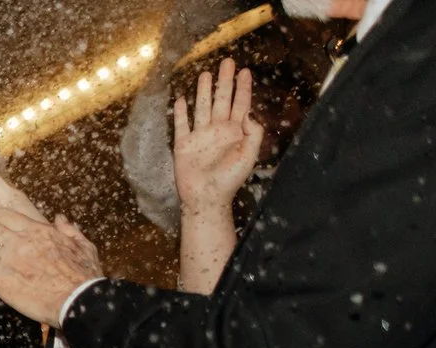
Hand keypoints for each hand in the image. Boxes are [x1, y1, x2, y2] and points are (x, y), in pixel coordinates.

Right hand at [174, 61, 261, 217]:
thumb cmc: (229, 179)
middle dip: (224, 81)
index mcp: (235, 132)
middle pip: (222, 99)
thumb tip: (249, 114)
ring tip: (205, 73)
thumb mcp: (249, 155)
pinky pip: (181, 124)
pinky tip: (181, 99)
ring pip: (202, 107)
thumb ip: (254, 133)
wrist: (206, 198)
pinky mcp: (184, 144)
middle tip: (227, 62)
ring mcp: (200, 136)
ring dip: (203, 91)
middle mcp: (218, 130)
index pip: (241, 104)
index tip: (245, 71)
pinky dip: (181, 112)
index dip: (243, 87)